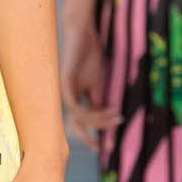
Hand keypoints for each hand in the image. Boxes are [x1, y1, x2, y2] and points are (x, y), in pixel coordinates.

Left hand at [60, 17, 119, 149]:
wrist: (83, 35)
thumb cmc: (90, 56)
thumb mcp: (98, 84)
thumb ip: (99, 101)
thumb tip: (107, 121)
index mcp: (75, 98)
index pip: (82, 123)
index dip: (92, 135)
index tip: (106, 147)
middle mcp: (68, 98)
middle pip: (75, 126)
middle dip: (88, 138)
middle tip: (103, 147)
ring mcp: (65, 92)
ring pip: (79, 117)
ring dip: (99, 120)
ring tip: (116, 116)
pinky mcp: (65, 83)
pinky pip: (75, 105)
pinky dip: (90, 111)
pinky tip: (106, 110)